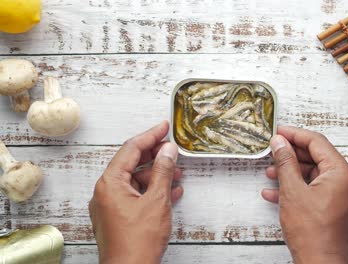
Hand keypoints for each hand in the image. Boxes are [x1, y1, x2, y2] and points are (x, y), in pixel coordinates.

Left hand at [89, 121, 182, 263]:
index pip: (130, 149)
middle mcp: (106, 192)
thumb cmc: (137, 242)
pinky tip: (170, 192)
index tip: (163, 126)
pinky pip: (135, 196)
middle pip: (131, 163)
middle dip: (155, 157)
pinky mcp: (118, 217)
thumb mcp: (156, 201)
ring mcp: (111, 205)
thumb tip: (167, 150)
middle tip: (172, 149)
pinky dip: (152, 191)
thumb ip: (163, 172)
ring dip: (157, 176)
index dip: (150, 135)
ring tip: (177, 174)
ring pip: (135, 181)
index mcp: (109, 183)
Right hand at [262, 126, 347, 263]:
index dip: (295, 134)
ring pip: (315, 175)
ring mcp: (343, 196)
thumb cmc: (312, 233)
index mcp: (342, 173)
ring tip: (270, 173)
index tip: (279, 132)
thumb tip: (279, 143)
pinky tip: (275, 193)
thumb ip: (285, 162)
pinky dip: (298, 188)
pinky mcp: (337, 208)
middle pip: (317, 158)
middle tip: (272, 151)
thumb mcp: (292, 191)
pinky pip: (317, 190)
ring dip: (292, 173)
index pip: (317, 142)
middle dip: (291, 155)